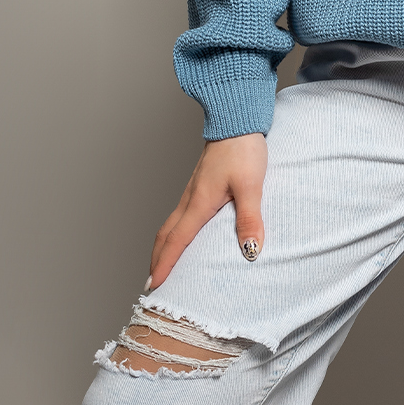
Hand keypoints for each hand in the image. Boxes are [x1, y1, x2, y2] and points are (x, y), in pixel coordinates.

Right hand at [148, 132, 267, 287]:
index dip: (166, 263)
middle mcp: (191, 198)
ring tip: (163, 264)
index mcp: (199, 202)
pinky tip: (184, 235)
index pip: (177, 240)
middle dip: (157, 259)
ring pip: (171, 224)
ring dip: (163, 246)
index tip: (154, 284)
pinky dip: (174, 232)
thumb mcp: (251, 185)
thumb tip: (251, 251)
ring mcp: (193, 190)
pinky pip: (180, 214)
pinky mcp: (200, 184)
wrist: (237, 119)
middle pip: (166, 234)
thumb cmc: (243, 149)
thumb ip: (250, 218)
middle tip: (152, 283)